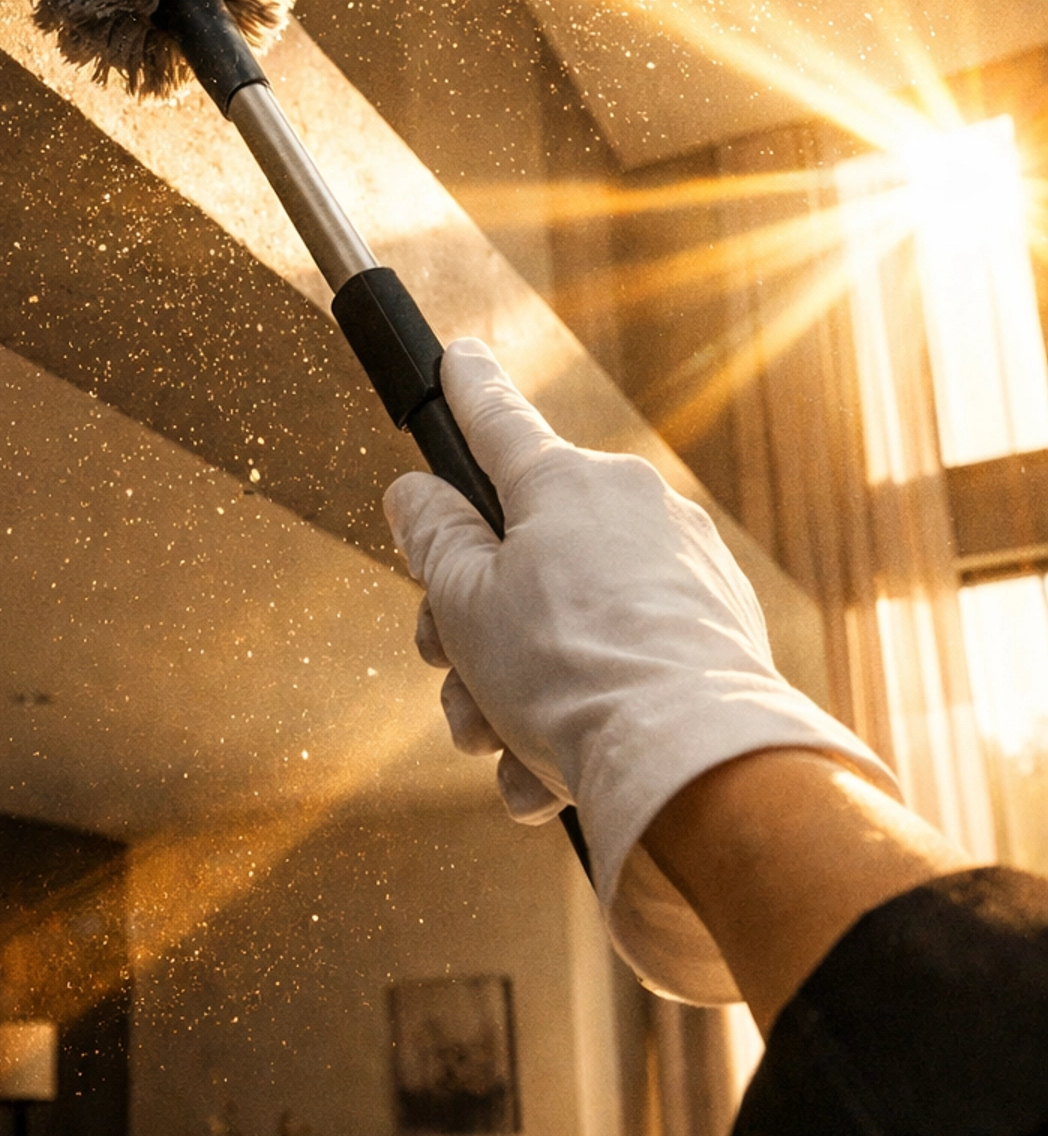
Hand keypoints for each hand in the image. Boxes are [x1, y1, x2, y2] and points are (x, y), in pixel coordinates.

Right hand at [384, 338, 894, 1000]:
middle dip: (471, 626)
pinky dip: (581, 711)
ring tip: (498, 751)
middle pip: (522, 552)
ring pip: (567, 620)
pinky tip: (551, 779)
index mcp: (564, 483)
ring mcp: (683, 568)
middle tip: (448, 674)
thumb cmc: (567, 672)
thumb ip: (433, 539)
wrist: (686, 760)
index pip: (496, 419)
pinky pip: (623, 660)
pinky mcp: (718, 630)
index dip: (465, 390)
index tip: (458, 356)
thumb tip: (416, 493)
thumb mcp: (464, 602)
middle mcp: (632, 507)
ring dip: (516, 689)